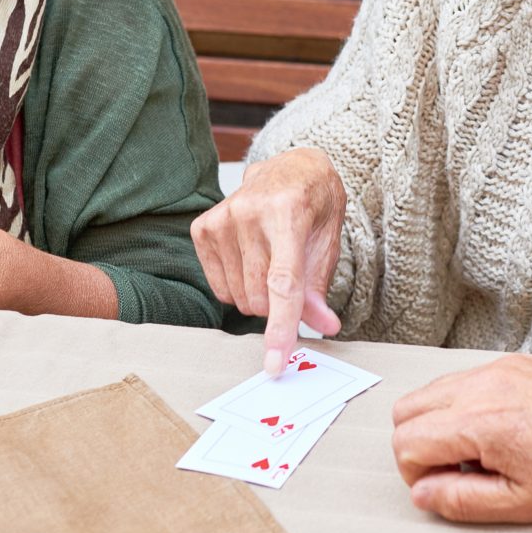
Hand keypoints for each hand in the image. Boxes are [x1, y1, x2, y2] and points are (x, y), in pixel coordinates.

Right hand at [191, 148, 345, 372]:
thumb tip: (323, 327)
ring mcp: (222, 218)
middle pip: (259, 298)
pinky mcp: (203, 228)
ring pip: (238, 298)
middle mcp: (250, 212)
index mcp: (289, 213)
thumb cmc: (314, 206)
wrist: (290, 170)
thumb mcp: (328, 241)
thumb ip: (320, 287)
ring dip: (258, 296)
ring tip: (271, 261)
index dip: (281, 327)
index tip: (275, 363)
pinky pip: (219, 288)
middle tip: (290, 280)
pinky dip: (238, 287)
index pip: (283, 284)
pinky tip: (250, 259)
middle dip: (277, 306)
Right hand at [391, 357, 531, 522]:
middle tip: (456, 472)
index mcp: (480, 422)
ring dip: (438, 424)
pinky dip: (463, 406)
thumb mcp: (524, 503)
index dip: (417, 475)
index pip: (406, 442)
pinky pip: (464, 380)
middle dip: (417, 446)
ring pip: (431, 391)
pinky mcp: (514, 362)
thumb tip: (423, 495)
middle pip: (406, 411)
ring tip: (480, 452)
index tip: (447, 487)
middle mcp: (483, 385)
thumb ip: (462, 500)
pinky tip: (500, 431)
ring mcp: (497, 368)